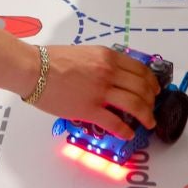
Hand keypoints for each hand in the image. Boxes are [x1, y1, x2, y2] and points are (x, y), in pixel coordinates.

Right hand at [33, 44, 159, 137]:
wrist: (33, 70)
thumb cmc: (52, 60)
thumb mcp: (84, 53)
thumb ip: (101, 63)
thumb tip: (112, 75)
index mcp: (108, 57)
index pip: (140, 70)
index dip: (151, 82)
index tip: (154, 90)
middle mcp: (109, 73)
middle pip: (142, 88)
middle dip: (151, 101)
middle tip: (152, 109)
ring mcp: (100, 92)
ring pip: (135, 104)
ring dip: (146, 116)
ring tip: (149, 123)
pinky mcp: (89, 110)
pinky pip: (115, 122)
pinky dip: (125, 130)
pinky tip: (128, 134)